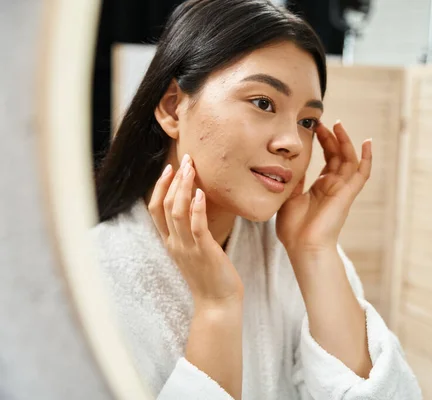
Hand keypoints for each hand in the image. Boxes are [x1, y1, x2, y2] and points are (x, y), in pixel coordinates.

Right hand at [148, 154, 243, 309]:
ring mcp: (188, 248)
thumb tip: (197, 208)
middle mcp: (175, 243)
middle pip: (165, 206)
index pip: (156, 210)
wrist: (217, 304)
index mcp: (171, 242)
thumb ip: (192, 232)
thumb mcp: (196, 250)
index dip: (160, 187)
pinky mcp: (204, 252)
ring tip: (192, 169)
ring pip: (177, 212)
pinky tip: (200, 193)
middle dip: (173, 180)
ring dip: (183, 188)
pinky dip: (196, 208)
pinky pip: (196, 227)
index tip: (169, 168)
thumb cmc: (211, 276)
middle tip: (185, 160)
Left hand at [276, 121, 371, 255]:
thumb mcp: (288, 197)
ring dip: (345, 142)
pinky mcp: (347, 194)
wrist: (302, 247)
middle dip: (332, 138)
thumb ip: (294, 180)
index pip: (326, 159)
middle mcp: (333, 186)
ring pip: (349, 160)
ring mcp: (342, 190)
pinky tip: (367, 142)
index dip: (323, 142)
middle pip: (338, 156)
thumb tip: (292, 162)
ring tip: (337, 125)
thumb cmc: (293, 229)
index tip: (314, 127)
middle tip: (323, 122)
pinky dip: (366, 158)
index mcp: (320, 187)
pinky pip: (362, 174)